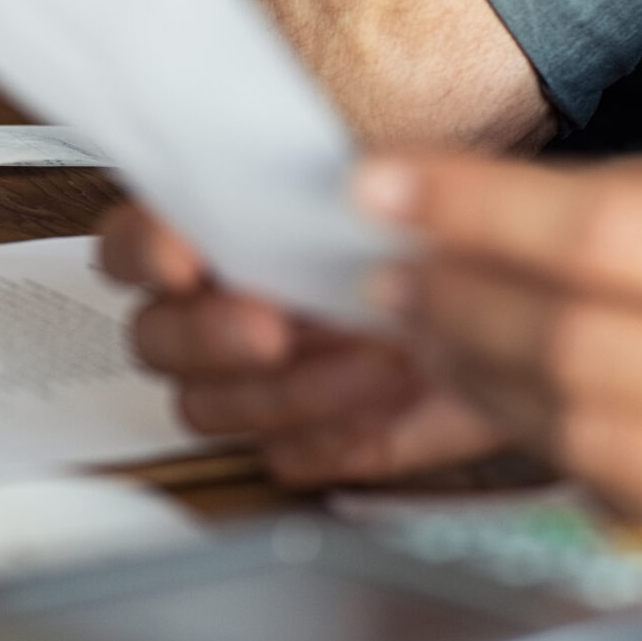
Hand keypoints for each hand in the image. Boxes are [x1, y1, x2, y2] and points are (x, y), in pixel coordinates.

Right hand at [99, 202, 504, 485]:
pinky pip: (281, 458)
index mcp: (212, 235)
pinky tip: (382, 407)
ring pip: (208, 407)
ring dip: (286, 390)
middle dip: (209, 336)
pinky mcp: (302, 439)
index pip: (131, 245)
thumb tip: (336, 186)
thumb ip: (348, 182)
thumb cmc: (435, 237)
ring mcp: (249, 384)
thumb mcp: (399, 185)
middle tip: (273, 327)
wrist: (510, 303)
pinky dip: (331, 437)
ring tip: (372, 360)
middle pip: (154, 340)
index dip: (145, 253)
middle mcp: (214, 313)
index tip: (185, 260)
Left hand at [364, 153, 641, 640]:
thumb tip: (464, 213)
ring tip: (429, 338)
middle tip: (391, 276)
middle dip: (459, 304)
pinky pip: (635, 507)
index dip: (479, 208)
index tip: (382, 186)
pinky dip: (553, 450)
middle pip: (583, 342)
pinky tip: (511, 408)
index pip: (615, 233)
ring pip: (589, 434)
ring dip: (481, 382)